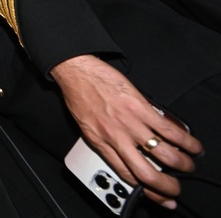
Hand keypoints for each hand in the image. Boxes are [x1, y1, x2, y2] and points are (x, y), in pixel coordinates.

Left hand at [51, 55, 201, 207]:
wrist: (76, 71)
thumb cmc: (80, 96)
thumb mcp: (88, 126)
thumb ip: (105, 141)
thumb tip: (125, 150)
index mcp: (101, 144)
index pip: (126, 175)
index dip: (146, 190)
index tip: (159, 196)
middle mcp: (116, 139)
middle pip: (146, 174)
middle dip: (166, 186)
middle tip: (175, 188)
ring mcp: (130, 124)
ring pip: (163, 154)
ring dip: (181, 164)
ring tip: (188, 164)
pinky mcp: (141, 108)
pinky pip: (168, 131)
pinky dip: (185, 141)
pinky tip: (191, 145)